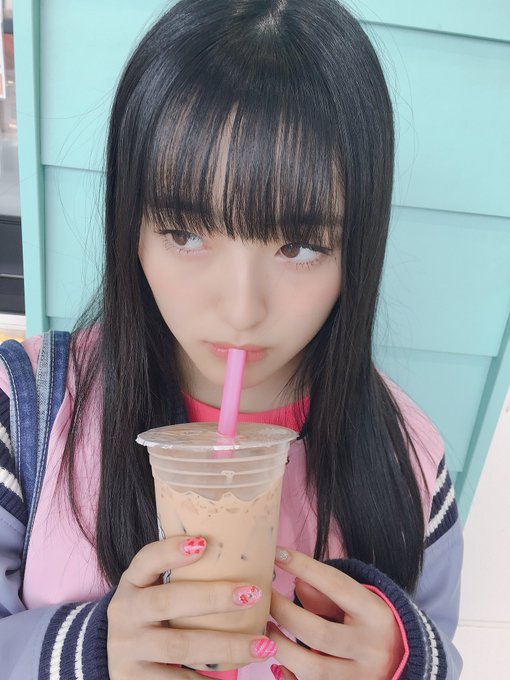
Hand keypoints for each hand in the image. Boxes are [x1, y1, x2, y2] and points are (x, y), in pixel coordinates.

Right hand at [107, 536, 276, 678]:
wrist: (113, 658)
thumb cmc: (150, 616)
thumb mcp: (153, 591)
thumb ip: (183, 578)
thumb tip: (247, 561)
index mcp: (132, 583)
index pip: (146, 560)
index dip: (170, 551)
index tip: (202, 544)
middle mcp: (125, 613)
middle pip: (168, 603)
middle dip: (213, 598)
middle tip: (252, 595)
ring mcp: (127, 648)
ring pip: (179, 646)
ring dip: (226, 646)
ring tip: (262, 645)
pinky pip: (175, 679)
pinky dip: (206, 679)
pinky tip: (234, 677)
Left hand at [268, 547, 403, 679]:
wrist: (401, 664)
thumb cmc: (369, 626)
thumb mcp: (357, 602)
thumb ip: (327, 593)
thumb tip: (297, 582)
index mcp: (375, 614)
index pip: (336, 585)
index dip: (304, 566)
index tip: (278, 553)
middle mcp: (372, 648)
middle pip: (318, 632)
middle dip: (283, 613)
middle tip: (263, 598)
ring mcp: (361, 678)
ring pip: (312, 668)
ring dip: (280, 647)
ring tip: (266, 629)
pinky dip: (289, 675)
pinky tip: (279, 660)